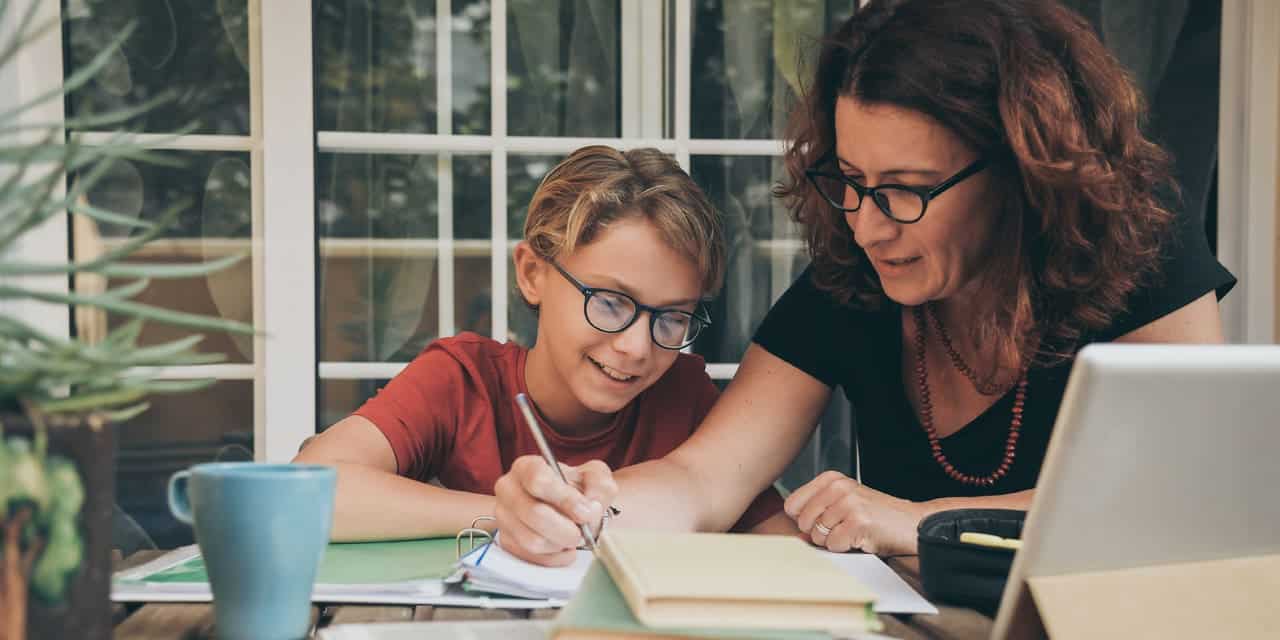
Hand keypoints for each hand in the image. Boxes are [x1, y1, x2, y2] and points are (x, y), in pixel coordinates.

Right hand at [493, 455, 617, 565]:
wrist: (571, 508)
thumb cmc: (579, 489)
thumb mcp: (595, 477)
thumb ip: (600, 485)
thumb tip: (592, 505)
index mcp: (527, 467)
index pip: (538, 480)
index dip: (564, 499)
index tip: (585, 512)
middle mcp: (508, 489)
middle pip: (534, 514)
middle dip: (566, 529)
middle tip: (583, 532)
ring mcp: (503, 517)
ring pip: (533, 540)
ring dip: (561, 544)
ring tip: (574, 537)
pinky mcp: (506, 541)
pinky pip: (531, 557)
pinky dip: (555, 557)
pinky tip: (565, 548)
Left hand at [783, 470, 925, 555]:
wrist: (912, 523)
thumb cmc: (878, 516)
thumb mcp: (844, 503)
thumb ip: (817, 511)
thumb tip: (794, 532)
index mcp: (831, 479)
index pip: (792, 504)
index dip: (804, 519)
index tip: (824, 520)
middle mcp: (838, 487)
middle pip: (803, 521)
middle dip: (819, 533)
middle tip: (843, 528)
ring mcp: (848, 503)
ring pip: (817, 535)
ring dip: (834, 541)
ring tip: (853, 532)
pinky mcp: (857, 521)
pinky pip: (834, 544)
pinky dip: (846, 547)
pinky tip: (860, 538)